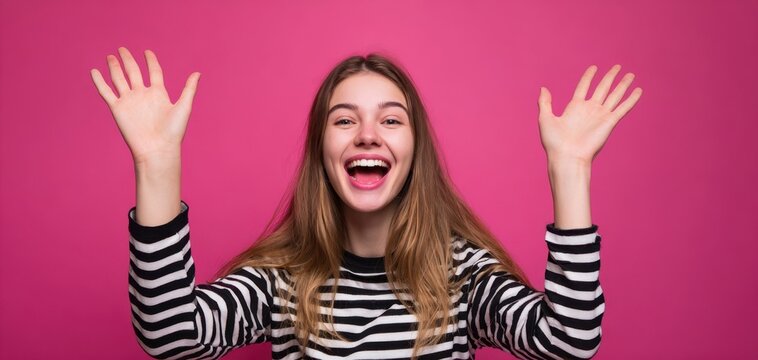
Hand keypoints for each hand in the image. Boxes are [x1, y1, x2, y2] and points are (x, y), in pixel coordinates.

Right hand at [90, 47, 200, 164]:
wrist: (157, 149)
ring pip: (119, 79)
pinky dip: (99, 82)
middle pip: (133, 72)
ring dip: (114, 67)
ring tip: (110, 56)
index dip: (151, 61)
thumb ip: (189, 89)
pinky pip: (106, 92)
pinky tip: (94, 71)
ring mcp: (129, 101)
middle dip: (128, 60)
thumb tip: (198, 73)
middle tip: (122, 49)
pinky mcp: (118, 109)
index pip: (154, 72)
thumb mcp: (184, 107)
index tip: (147, 52)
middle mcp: (143, 95)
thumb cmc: (173, 132)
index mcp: (158, 94)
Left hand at [537, 64, 641, 164]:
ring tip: (630, 74)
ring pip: (614, 95)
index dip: (589, 77)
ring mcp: (600, 116)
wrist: (567, 157)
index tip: (594, 68)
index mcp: (574, 108)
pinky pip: (623, 108)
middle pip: (602, 88)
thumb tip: (543, 88)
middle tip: (617, 66)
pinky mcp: (609, 122)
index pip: (584, 87)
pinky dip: (631, 99)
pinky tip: (638, 90)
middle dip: (610, 77)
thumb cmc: (554, 142)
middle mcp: (589, 110)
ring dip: (623, 85)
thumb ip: (545, 103)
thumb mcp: (545, 119)